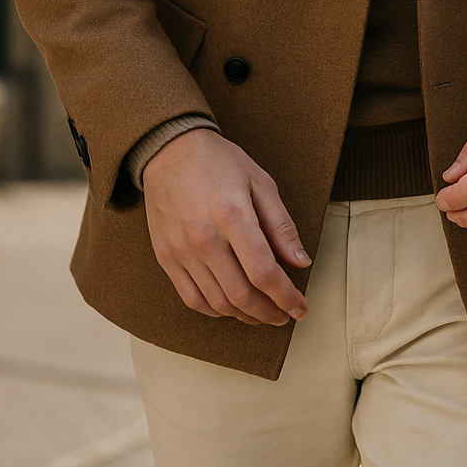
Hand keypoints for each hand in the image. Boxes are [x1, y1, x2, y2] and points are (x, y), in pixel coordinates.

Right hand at [142, 127, 309, 325]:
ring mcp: (181, 250)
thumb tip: (301, 262)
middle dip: (269, 313)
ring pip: (218, 303)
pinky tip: (232, 306)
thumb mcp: (260, 182)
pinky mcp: (166, 257)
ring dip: (245, 316)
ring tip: (262, 313)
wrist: (169, 150)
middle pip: (241, 295)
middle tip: (285, 314)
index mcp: (232, 215)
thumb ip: (281, 225)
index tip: (300, 307)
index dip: (286, 297)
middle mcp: (204, 237)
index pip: (263, 272)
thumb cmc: (218, 162)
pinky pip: (192, 299)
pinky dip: (216, 311)